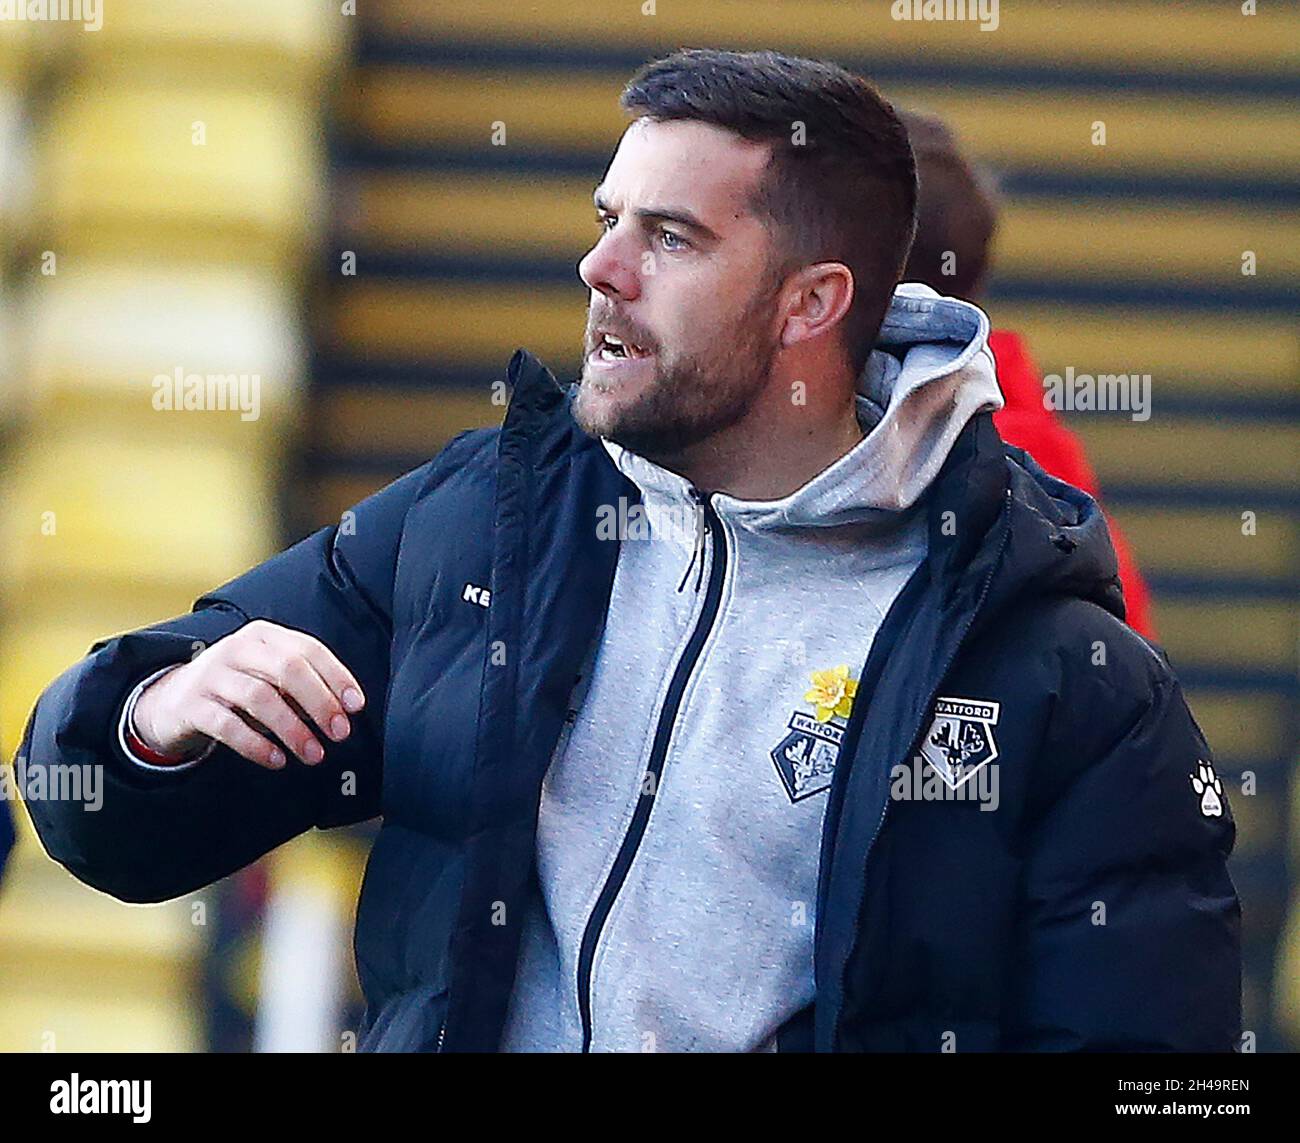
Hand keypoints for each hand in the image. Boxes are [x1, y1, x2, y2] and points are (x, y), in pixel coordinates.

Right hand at [132, 620, 365, 769]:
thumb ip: (302, 686)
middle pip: (287, 670)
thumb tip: (343, 709)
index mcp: (264, 637)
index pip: (309, 650)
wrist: (172, 700)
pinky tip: (277, 759)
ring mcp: (211, 675)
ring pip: (260, 698)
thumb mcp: (268, 676)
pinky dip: (256, 745)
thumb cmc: (236, 688)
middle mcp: (238, 649)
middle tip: (339, 733)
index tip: (355, 706)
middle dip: (320, 703)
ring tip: (313, 754)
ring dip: (293, 729)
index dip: (336, 677)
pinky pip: (227, 725)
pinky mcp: (191, 705)